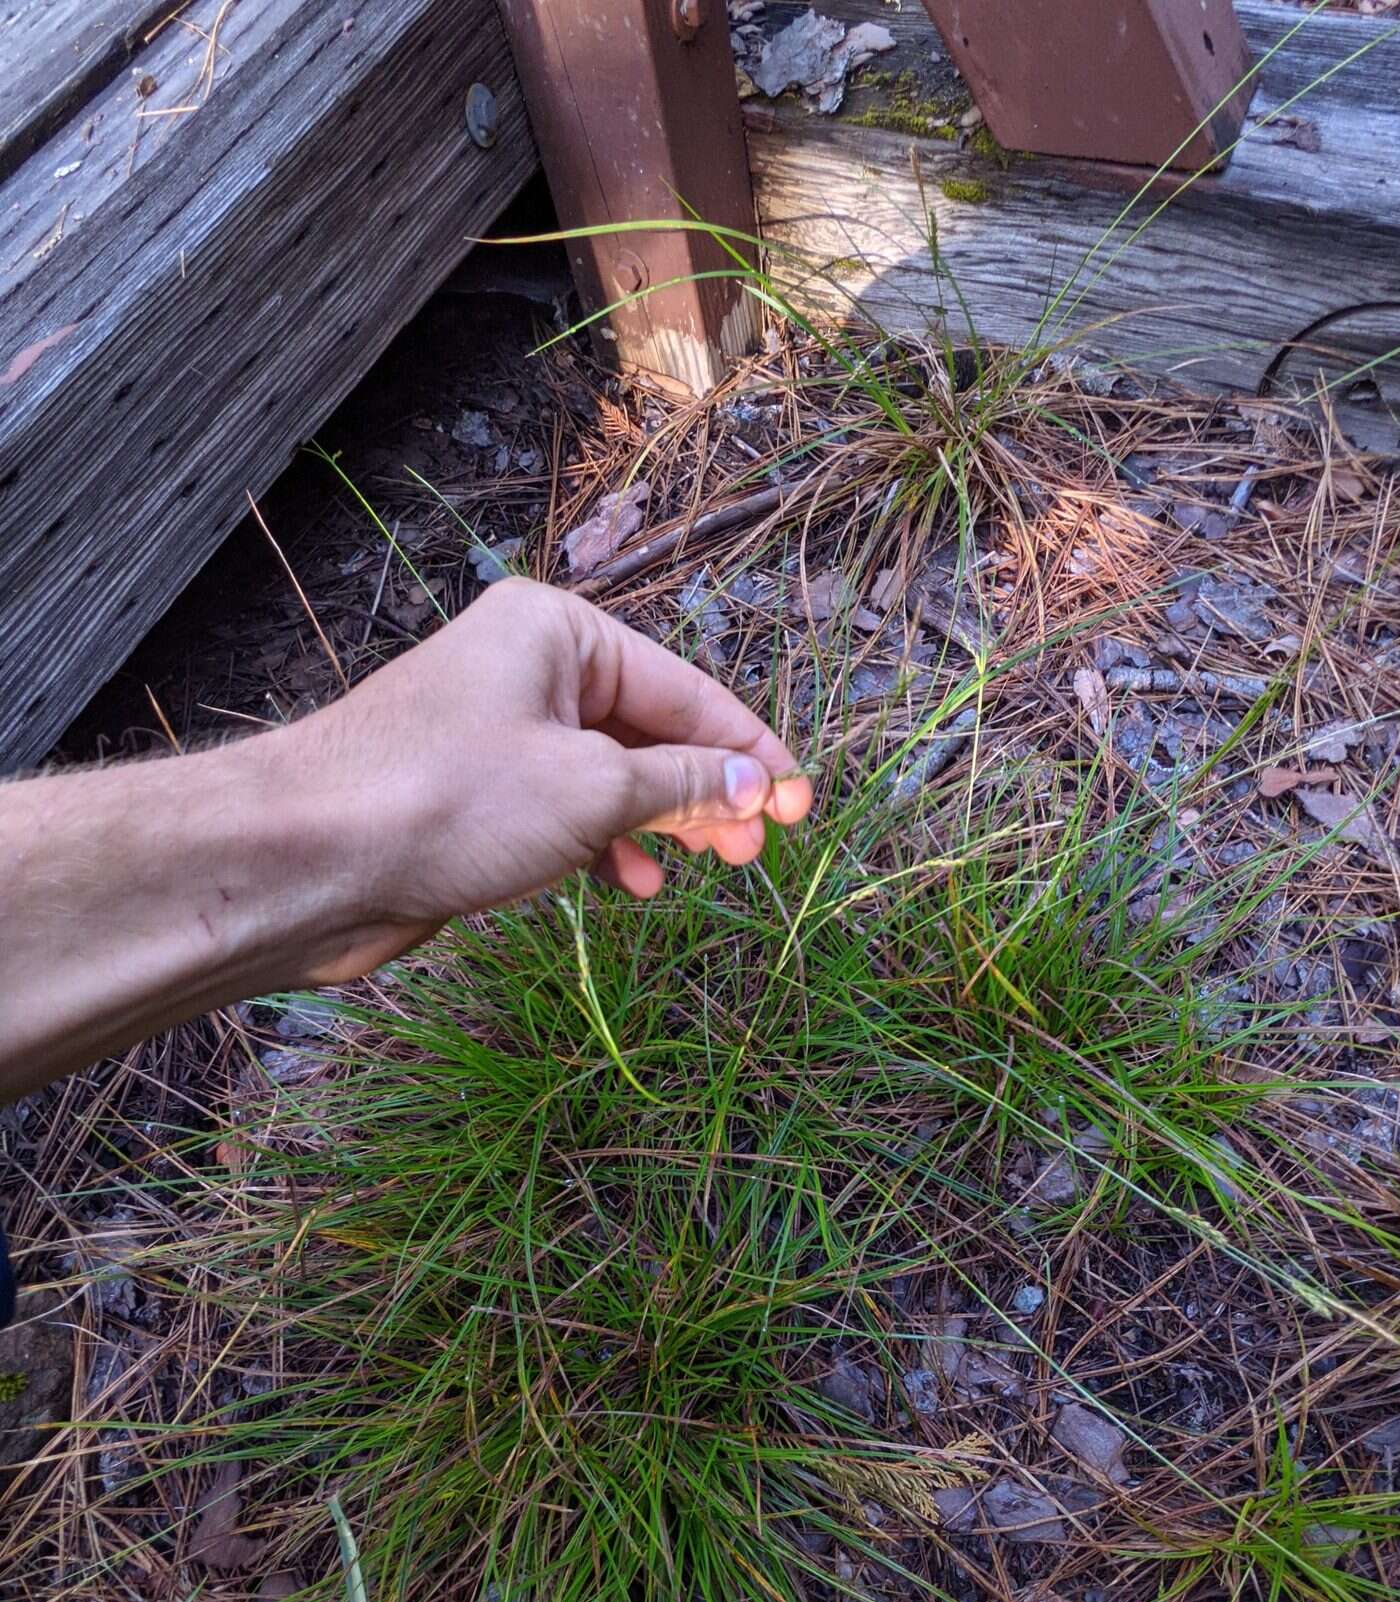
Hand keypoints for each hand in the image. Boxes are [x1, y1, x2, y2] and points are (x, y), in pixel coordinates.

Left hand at [284, 579, 813, 980]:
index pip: (684, 688)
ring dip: (662, 825)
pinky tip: (631, 884)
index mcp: (557, 631)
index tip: (802, 805)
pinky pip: (566, 811)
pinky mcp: (475, 795)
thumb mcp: (592, 789)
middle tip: (758, 851)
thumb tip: (753, 788)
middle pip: (650, 729)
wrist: (310, 859)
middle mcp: (528, 669)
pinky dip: (606, 845)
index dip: (750, 752)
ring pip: (610, 776)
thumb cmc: (446, 800)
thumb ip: (682, 787)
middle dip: (708, 792)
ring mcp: (499, 734)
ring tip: (706, 870)